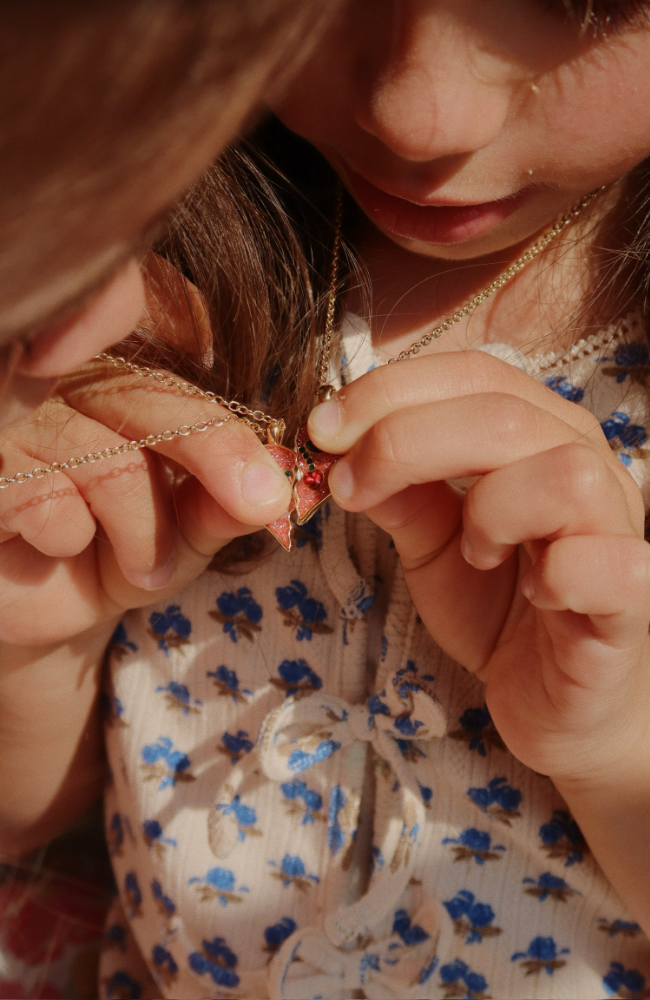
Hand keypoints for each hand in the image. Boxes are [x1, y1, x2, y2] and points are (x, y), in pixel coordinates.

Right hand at [0, 256, 290, 645]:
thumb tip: (274, 486)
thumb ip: (219, 507)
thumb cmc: (112, 556)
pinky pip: (43, 496)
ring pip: (108, 460)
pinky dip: (69, 536)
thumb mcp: (181, 538)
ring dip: (141, 530)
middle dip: (217, 455)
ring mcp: (18, 415)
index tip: (272, 469)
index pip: (180, 358)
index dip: (226, 415)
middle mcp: (67, 379)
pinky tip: (59, 548)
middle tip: (263, 503)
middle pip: (151, 398)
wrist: (35, 605)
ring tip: (144, 569)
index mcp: (122, 380)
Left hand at [308, 350, 649, 784]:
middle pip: (503, 414)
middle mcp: (587, 464)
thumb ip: (398, 493)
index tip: (323, 428)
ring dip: (491, 509)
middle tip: (349, 487)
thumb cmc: (501, 610)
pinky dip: (557, 574)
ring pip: (562, 473)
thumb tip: (337, 446)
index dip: (390, 391)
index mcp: (539, 434)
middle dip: (405, 442)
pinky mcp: (632, 597)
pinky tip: (535, 592)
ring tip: (472, 551)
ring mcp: (617, 528)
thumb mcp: (432, 544)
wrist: (560, 702)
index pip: (473, 374)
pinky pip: (605, 563)